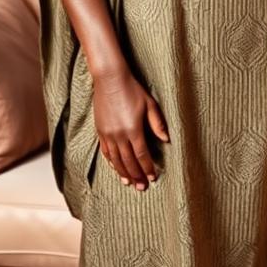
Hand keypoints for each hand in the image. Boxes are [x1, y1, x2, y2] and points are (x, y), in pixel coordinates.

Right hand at [93, 67, 168, 189]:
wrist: (110, 79)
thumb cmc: (133, 90)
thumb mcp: (150, 105)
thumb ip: (157, 124)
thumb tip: (166, 140)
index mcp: (134, 130)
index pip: (142, 155)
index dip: (148, 168)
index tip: (153, 177)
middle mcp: (119, 135)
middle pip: (129, 161)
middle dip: (137, 175)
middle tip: (142, 187)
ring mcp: (108, 134)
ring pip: (116, 159)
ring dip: (123, 172)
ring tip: (129, 183)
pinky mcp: (100, 131)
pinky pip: (106, 151)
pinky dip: (111, 162)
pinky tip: (116, 168)